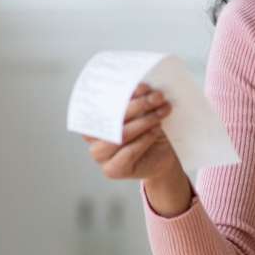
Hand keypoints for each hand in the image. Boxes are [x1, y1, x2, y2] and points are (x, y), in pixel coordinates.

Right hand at [82, 84, 191, 214]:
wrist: (162, 155)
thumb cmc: (150, 128)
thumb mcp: (144, 110)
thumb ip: (137, 98)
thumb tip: (141, 84)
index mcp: (93, 117)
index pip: (100, 102)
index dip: (120, 93)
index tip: (141, 86)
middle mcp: (92, 137)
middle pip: (112, 118)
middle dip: (138, 105)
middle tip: (158, 96)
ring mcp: (100, 155)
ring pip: (121, 135)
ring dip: (144, 122)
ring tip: (160, 113)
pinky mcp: (112, 170)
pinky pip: (128, 152)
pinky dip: (145, 139)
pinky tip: (156, 130)